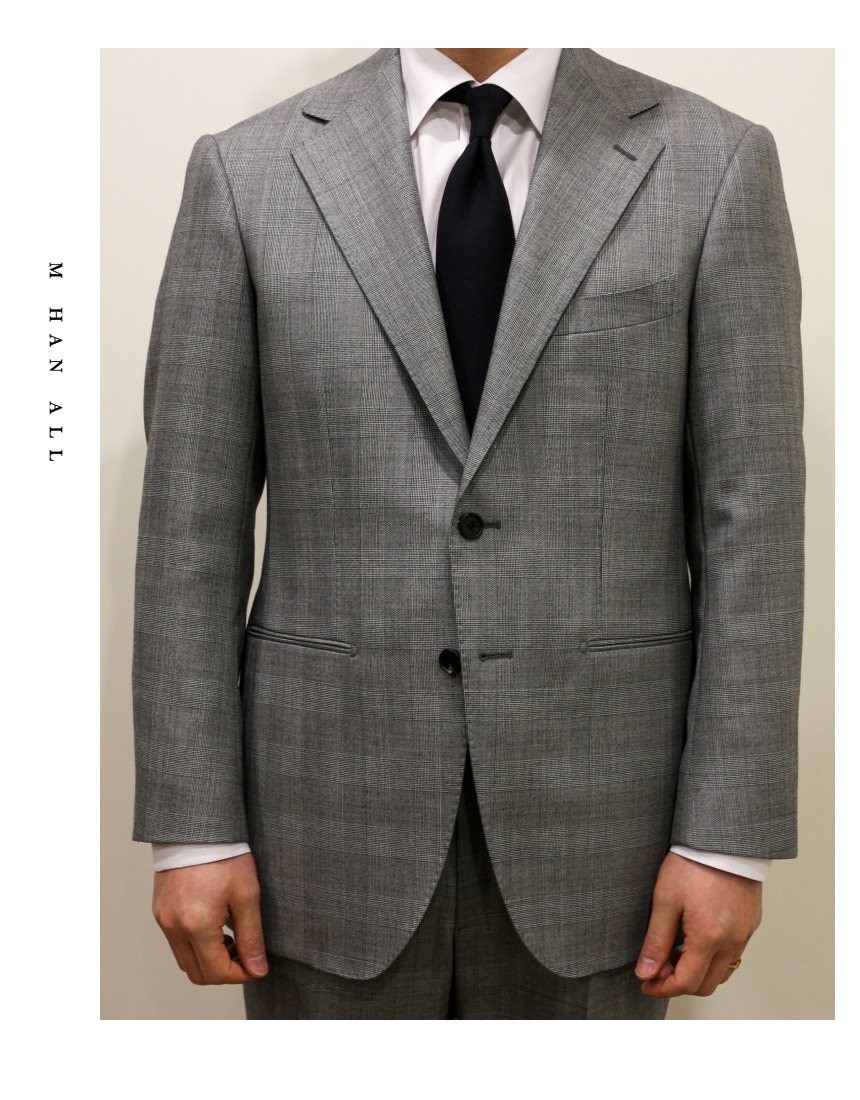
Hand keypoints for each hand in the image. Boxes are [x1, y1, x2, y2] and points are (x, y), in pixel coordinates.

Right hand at [152, 853, 267, 984]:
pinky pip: (176, 943)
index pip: (216, 973)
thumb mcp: (247, 895)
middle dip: (224, 971)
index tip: (255, 964)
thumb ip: (251, 937)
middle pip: (197, 973)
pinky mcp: (159, 912)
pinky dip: (195, 945)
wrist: (196, 829)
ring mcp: (163, 920)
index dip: (239, 975)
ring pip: (185, 960)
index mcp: (197, 925)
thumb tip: (257, 969)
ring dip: (209, 959)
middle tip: (244, 952)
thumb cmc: (225, 857)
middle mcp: (174, 928)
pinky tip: (215, 926)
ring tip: (231, 937)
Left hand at [635, 851, 761, 997]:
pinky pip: (734, 955)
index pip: (686, 982)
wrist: (723, 839)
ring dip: (698, 972)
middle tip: (658, 967)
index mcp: (708, 938)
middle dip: (679, 983)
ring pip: (722, 972)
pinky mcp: (751, 924)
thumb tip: (646, 972)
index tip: (647, 983)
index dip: (663, 989)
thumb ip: (655, 941)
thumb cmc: (693, 863)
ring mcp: (745, 934)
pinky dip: (713, 958)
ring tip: (675, 952)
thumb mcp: (665, 900)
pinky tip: (695, 940)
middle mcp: (732, 942)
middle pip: (706, 984)